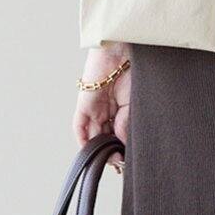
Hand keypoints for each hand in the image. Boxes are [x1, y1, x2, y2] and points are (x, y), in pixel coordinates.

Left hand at [73, 43, 131, 169]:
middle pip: (105, 136)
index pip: (118, 133)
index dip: (121, 148)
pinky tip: (90, 151)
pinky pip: (79, 126)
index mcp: (120, 108)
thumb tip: (122, 145)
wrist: (124, 50)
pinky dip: (83, 139)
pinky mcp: (84, 103)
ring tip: (109, 159)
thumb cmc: (134, 70)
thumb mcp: (135, 103)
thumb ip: (127, 124)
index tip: (127, 161)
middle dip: (110, 151)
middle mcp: (106, 109)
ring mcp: (94, 107)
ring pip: (92, 134)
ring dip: (99, 148)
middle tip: (118, 164)